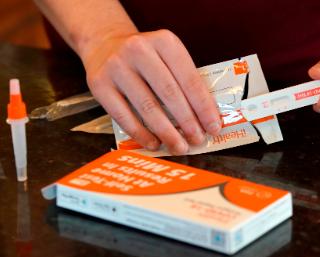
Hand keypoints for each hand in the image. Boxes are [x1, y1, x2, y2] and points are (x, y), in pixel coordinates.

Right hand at [82, 29, 221, 154]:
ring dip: (167, 132)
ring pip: (147, 107)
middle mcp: (139, 50)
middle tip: (198, 140)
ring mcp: (117, 66)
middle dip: (187, 121)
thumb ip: (185, 80)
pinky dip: (141, 133)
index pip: (190, 79)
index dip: (204, 106)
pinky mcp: (99, 84)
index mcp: (164, 41)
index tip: (214, 127)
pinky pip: (123, 115)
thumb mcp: (167, 55)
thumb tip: (205, 118)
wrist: (105, 42)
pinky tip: (154, 143)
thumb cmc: (146, 56)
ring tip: (179, 146)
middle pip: (169, 93)